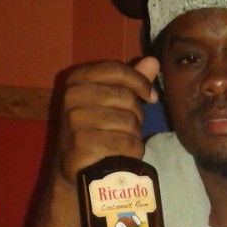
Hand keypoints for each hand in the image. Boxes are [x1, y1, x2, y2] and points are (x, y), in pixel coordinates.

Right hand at [56, 57, 159, 184]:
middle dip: (137, 115)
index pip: (117, 70)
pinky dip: (132, 150)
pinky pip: (126, 142)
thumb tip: (154, 61)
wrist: (75, 165)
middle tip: (130, 127)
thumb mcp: (110, 101)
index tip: (151, 96)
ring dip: (135, 135)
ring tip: (123, 141)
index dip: (140, 82)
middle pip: (127, 98)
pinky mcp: (84, 143)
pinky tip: (123, 154)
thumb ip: (130, 81)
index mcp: (78, 79)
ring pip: (129, 122)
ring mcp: (76, 120)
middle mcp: (73, 96)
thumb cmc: (97, 129)